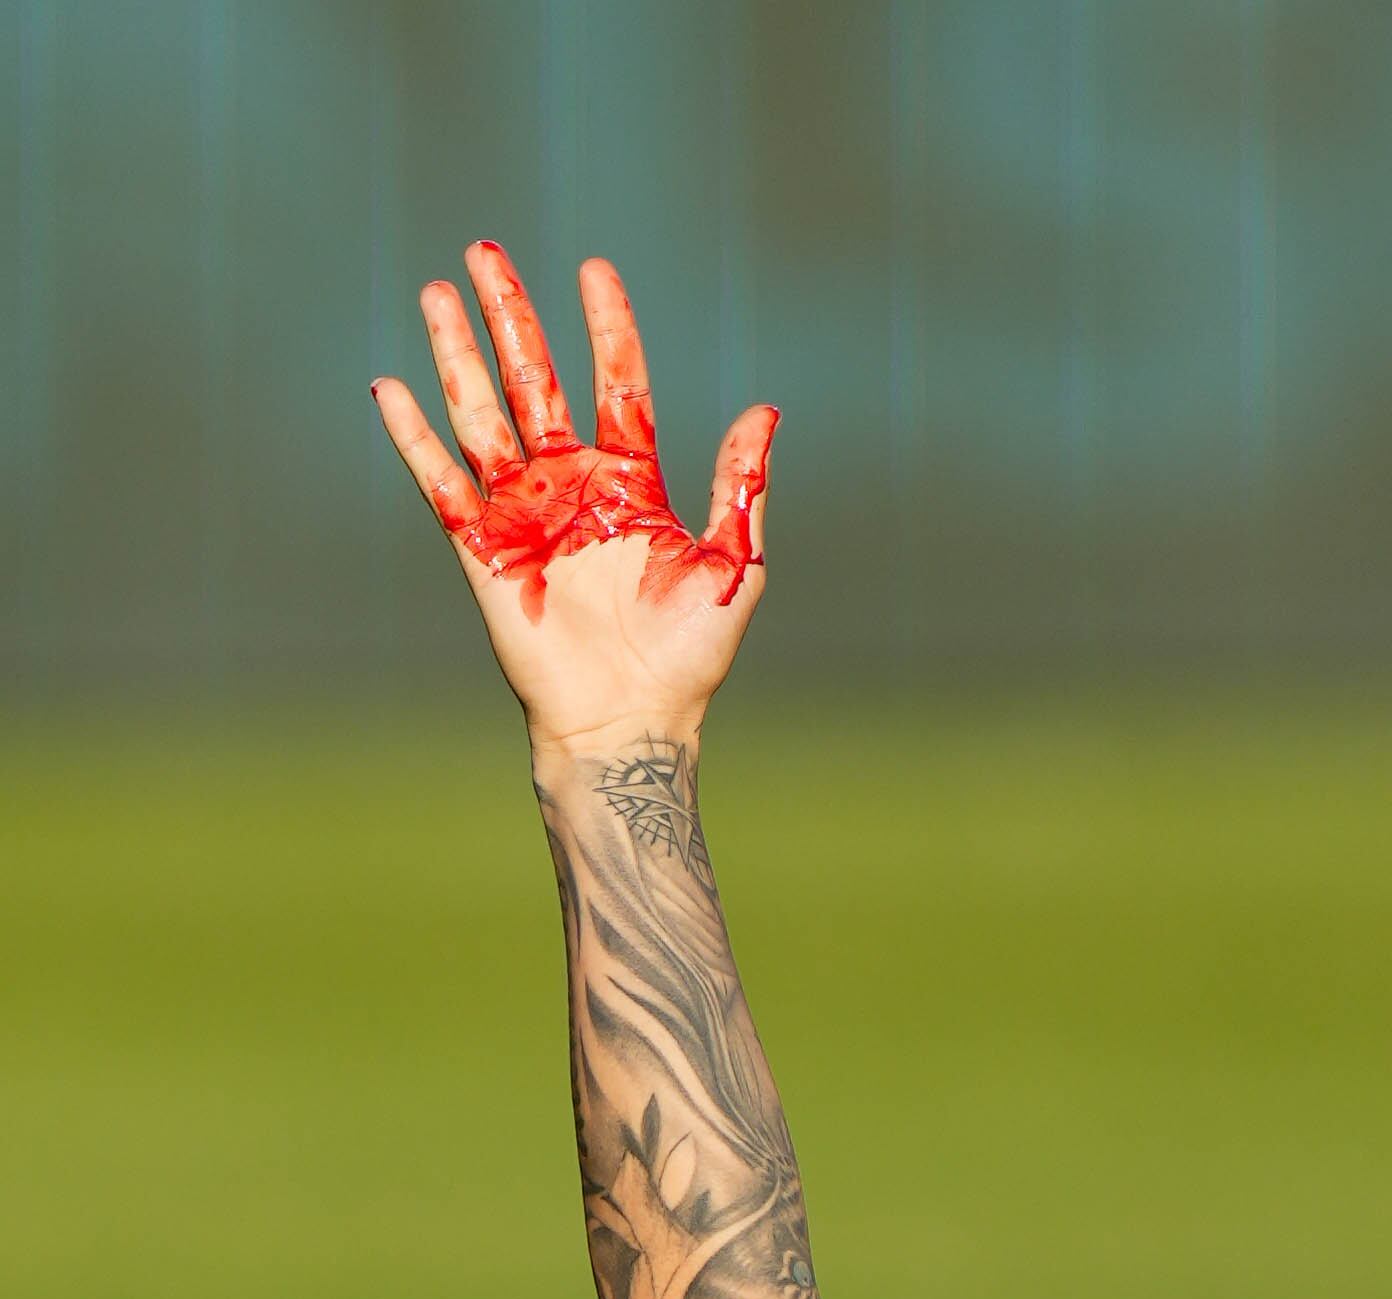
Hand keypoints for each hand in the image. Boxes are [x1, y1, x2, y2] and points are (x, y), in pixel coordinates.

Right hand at [371, 242, 778, 746]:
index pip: (617, 383)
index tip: (594, 269)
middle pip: (536, 380)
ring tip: (435, 292)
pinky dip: (416, 438)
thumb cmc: (689, 654)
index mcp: (631, 482)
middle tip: (483, 251)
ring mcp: (524, 512)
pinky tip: (392, 386)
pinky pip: (442, 482)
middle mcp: (572, 486)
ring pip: (483, 415)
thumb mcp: (735, 562)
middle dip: (511, 317)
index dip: (607, 326)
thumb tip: (765, 408)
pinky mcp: (483, 547)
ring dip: (458, 355)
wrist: (633, 719)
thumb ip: (740, 484)